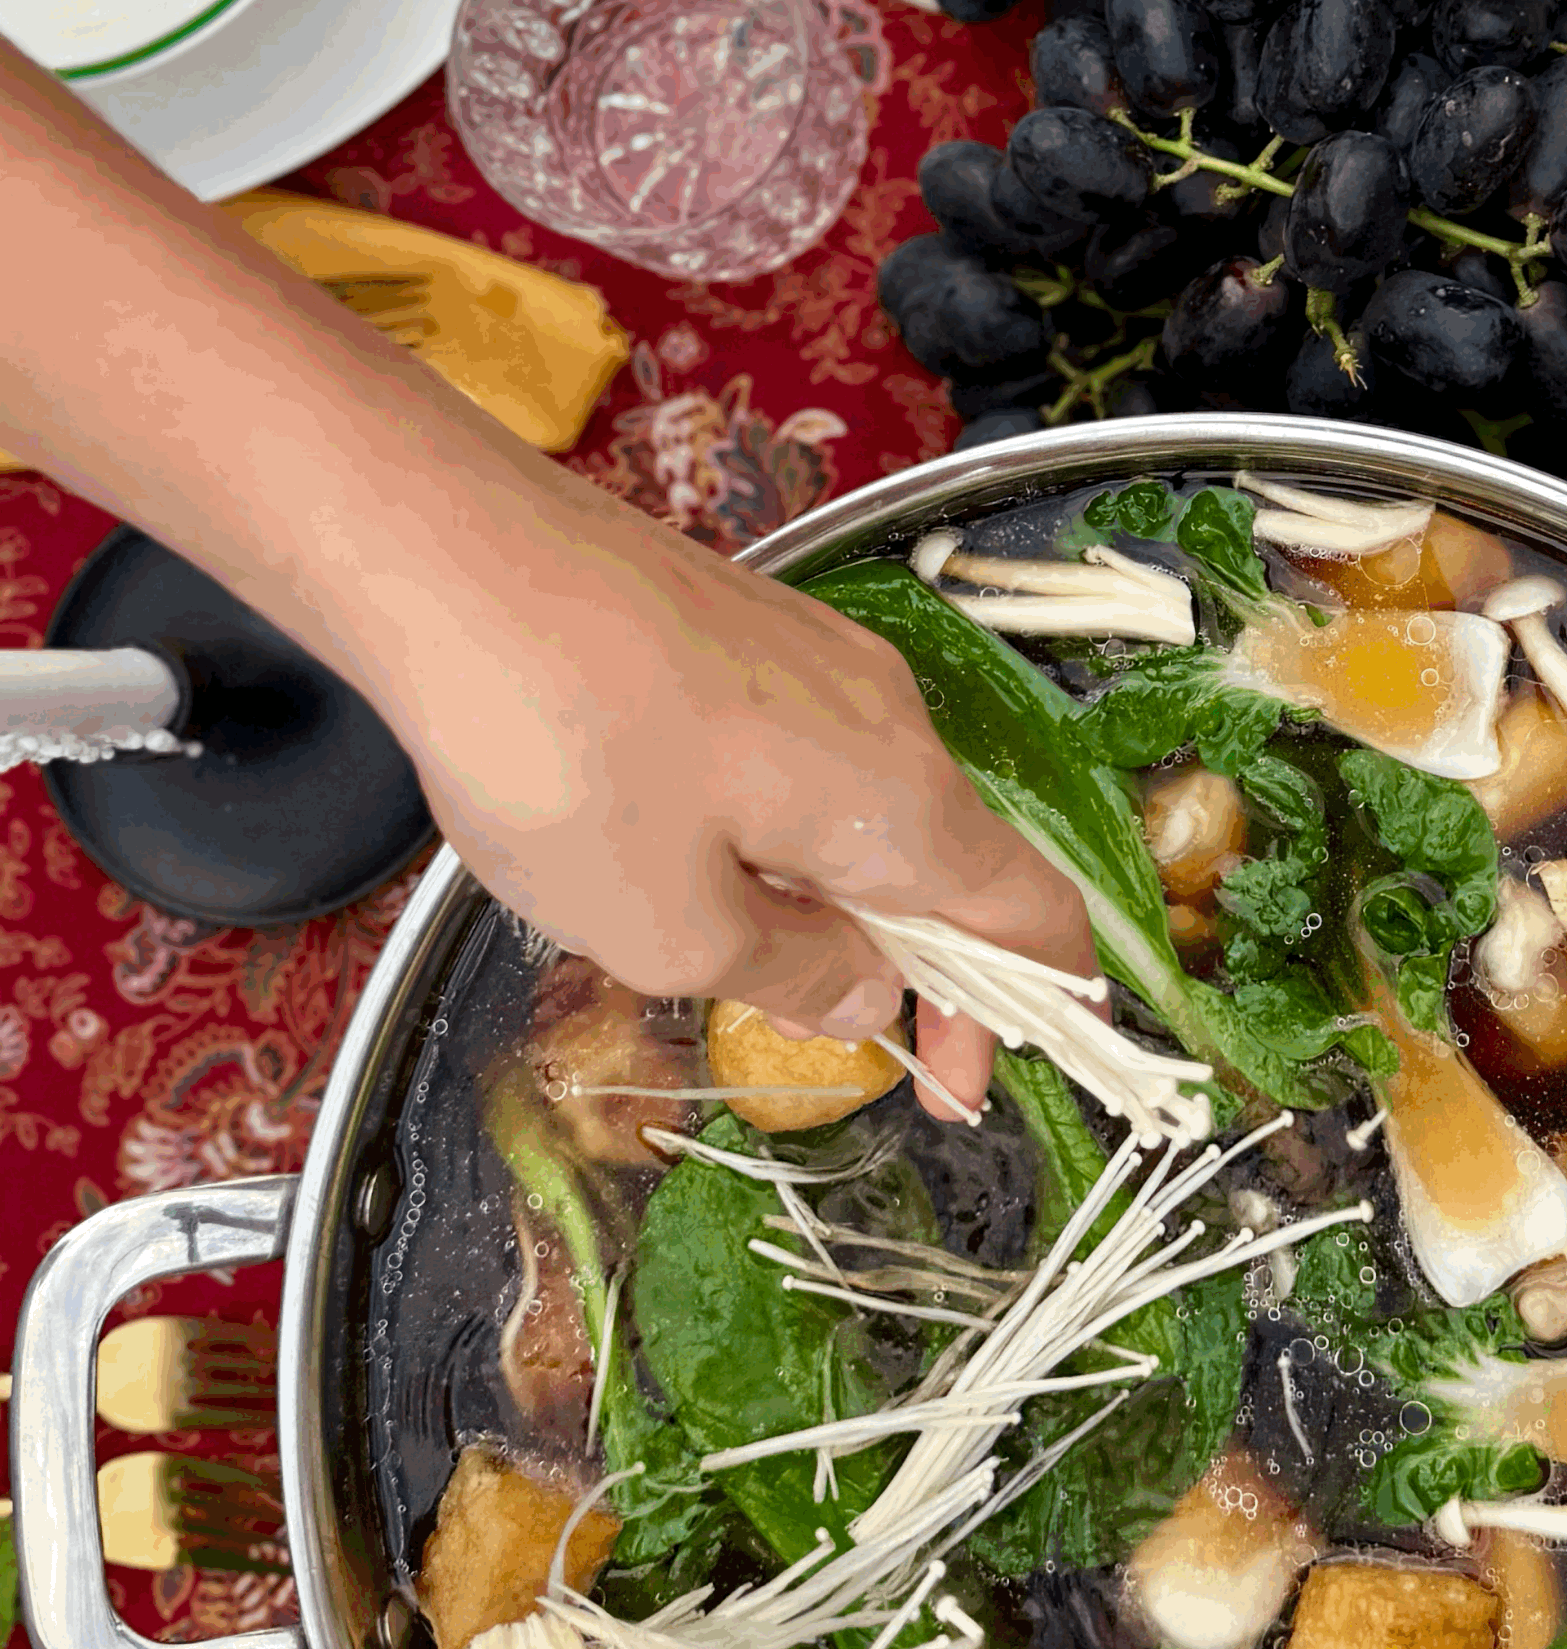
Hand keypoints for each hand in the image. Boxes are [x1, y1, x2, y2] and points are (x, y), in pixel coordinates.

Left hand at [395, 471, 1088, 1115]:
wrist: (450, 554)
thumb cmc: (562, 758)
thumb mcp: (669, 928)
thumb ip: (790, 974)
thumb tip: (871, 991)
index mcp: (902, 800)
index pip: (1034, 915)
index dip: (1019, 1017)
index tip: (948, 1094)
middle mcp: (890, 715)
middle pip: (953, 860)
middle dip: (914, 965)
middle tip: (829, 1038)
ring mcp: (820, 656)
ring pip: (870, 803)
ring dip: (836, 895)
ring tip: (731, 951)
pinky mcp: (749, 627)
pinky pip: (808, 753)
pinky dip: (784, 828)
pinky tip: (684, 850)